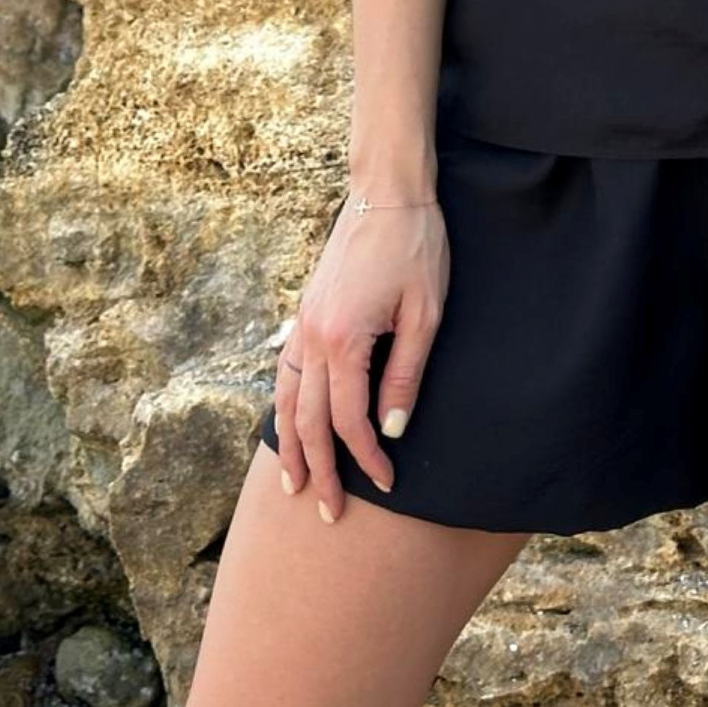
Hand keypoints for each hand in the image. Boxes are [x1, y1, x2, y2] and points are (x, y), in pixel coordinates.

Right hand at [272, 195, 448, 520]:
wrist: (388, 193)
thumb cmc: (416, 248)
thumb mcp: (424, 313)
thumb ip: (405, 376)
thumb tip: (392, 432)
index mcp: (344, 339)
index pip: (349, 420)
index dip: (366, 458)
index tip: (387, 483)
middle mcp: (313, 336)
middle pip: (309, 421)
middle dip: (321, 470)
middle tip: (329, 514)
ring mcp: (304, 324)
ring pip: (286, 399)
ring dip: (291, 445)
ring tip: (293, 485)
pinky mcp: (306, 312)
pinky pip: (286, 371)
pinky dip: (283, 405)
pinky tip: (287, 424)